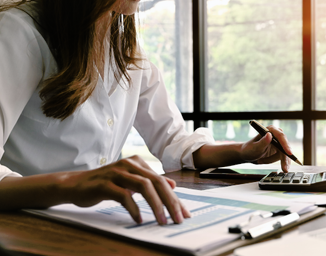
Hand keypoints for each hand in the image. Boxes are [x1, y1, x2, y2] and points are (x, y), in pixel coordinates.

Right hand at [58, 155, 190, 224]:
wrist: (74, 184)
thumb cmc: (105, 184)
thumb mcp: (130, 181)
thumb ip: (150, 181)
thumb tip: (172, 185)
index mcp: (137, 163)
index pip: (161, 181)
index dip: (175, 198)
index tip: (184, 214)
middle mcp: (129, 164)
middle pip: (156, 182)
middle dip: (170, 202)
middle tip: (177, 220)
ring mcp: (116, 172)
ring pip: (143, 186)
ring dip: (155, 206)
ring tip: (162, 221)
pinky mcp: (104, 183)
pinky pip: (123, 195)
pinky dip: (133, 208)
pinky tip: (138, 219)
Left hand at [240, 125, 291, 171]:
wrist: (247, 154)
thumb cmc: (249, 149)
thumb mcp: (254, 147)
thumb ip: (262, 142)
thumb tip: (269, 134)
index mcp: (270, 130)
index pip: (280, 136)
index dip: (285, 144)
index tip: (289, 153)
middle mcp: (276, 135)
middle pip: (285, 146)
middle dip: (284, 158)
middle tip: (284, 169)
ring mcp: (278, 143)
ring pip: (284, 154)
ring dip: (273, 160)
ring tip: (261, 161)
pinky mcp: (279, 150)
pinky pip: (282, 157)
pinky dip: (274, 161)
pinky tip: (265, 162)